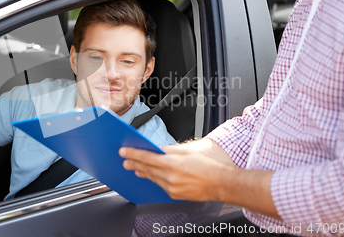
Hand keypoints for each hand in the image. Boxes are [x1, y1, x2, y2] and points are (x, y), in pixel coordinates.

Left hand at [119, 145, 233, 201]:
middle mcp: (171, 177)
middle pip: (147, 168)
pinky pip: (160, 185)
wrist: (220, 184)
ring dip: (142, 171)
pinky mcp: (174, 194)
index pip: (147, 157)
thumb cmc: (208, 167)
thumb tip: (159, 149)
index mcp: (174, 163)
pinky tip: (149, 175)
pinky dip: (154, 179)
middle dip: (134, 163)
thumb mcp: (188, 152)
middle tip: (124, 160)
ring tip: (134, 167)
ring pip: (152, 177)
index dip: (133, 154)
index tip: (124, 151)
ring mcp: (172, 187)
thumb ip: (171, 150)